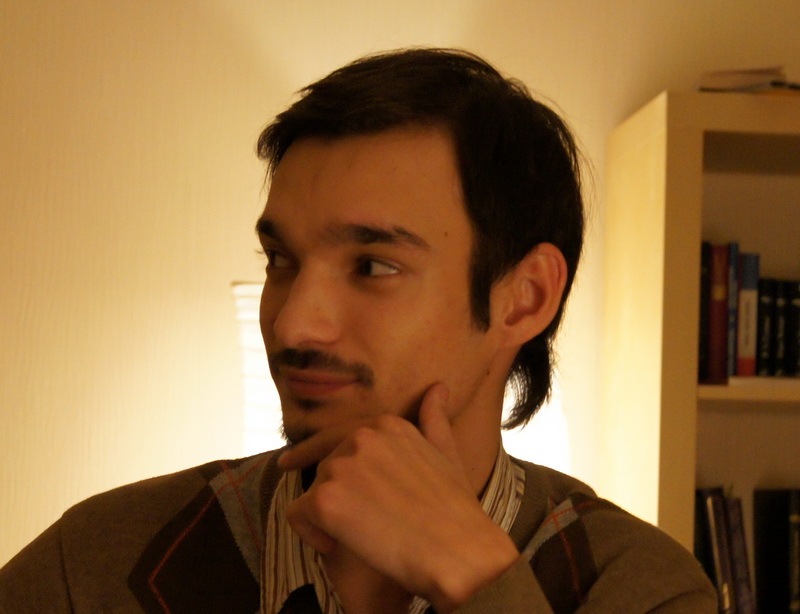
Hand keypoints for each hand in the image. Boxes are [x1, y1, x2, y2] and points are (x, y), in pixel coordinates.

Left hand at [280, 384, 519, 611]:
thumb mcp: (447, 454)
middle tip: (368, 523)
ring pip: (313, 491)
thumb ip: (434, 420)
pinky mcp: (326, 500)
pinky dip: (310, 534)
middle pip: (328, 468)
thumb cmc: (456, 510)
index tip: (334, 485)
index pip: (343, 442)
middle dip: (341, 495)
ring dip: (329, 516)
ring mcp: (342, 466)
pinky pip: (297, 515)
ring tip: (359, 536)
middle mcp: (362, 437)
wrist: (459, 552)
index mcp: (387, 423)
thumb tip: (439, 387)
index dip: (338, 468)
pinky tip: (335, 546)